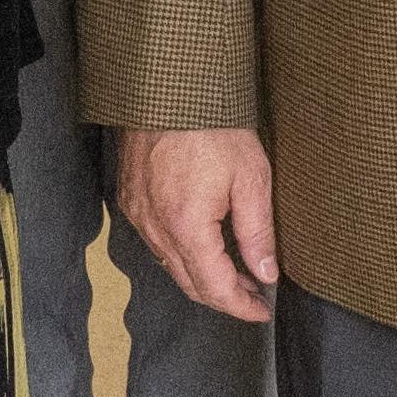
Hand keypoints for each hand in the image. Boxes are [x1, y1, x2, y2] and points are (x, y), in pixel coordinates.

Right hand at [123, 126, 280, 323]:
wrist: (170, 85)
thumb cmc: (213, 124)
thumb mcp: (251, 178)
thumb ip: (258, 233)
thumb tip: (266, 273)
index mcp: (186, 225)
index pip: (213, 287)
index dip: (240, 306)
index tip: (262, 310)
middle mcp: (155, 226)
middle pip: (188, 283)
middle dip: (222, 297)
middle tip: (253, 296)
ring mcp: (137, 213)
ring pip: (170, 265)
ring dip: (201, 276)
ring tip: (235, 273)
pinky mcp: (130, 199)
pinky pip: (155, 242)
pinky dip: (180, 255)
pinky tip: (203, 247)